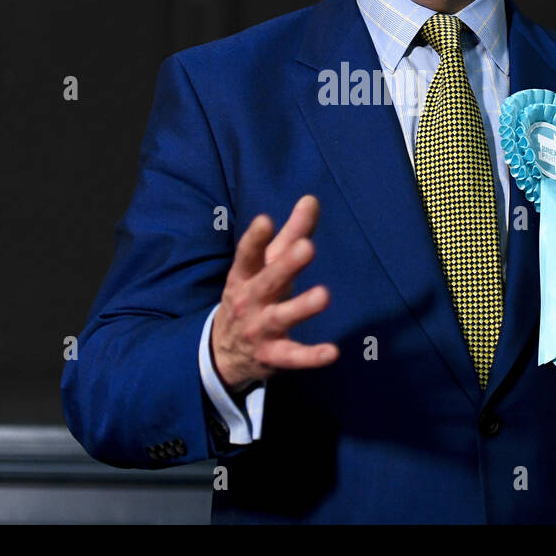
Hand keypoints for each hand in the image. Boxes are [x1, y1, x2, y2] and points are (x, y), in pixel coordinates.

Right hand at [210, 194, 338, 393]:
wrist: (223, 352)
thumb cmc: (254, 294)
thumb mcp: (266, 264)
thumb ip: (292, 233)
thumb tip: (311, 199)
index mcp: (245, 275)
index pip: (247, 255)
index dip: (255, 239)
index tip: (265, 220)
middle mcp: (249, 301)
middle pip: (267, 282)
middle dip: (286, 266)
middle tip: (307, 247)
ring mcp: (259, 329)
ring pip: (280, 318)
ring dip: (301, 308)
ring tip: (324, 295)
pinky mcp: (272, 356)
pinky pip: (292, 357)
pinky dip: (310, 357)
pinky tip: (332, 352)